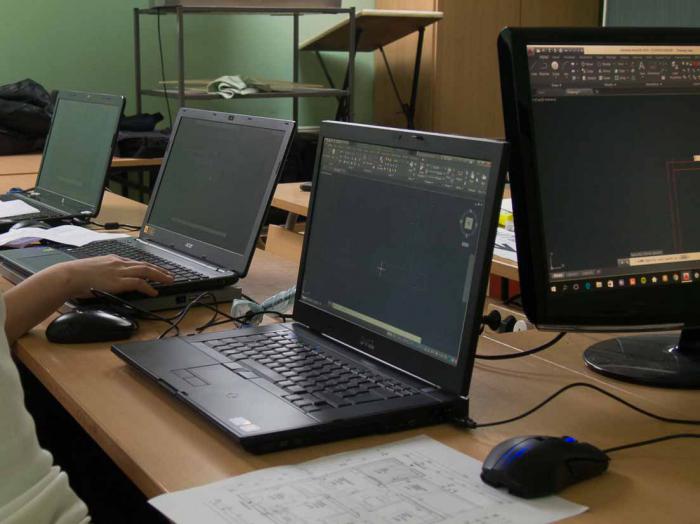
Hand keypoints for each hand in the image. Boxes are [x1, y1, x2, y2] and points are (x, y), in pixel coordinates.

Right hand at [51, 255, 173, 297]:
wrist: (69, 276)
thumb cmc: (77, 275)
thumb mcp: (95, 270)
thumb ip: (107, 273)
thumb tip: (111, 280)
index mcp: (114, 259)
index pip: (136, 262)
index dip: (150, 266)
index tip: (158, 270)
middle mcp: (119, 263)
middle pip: (145, 264)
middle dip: (160, 270)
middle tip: (170, 275)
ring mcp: (119, 271)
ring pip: (146, 271)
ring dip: (160, 276)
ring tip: (169, 281)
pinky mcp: (118, 281)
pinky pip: (138, 283)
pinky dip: (148, 287)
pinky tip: (154, 292)